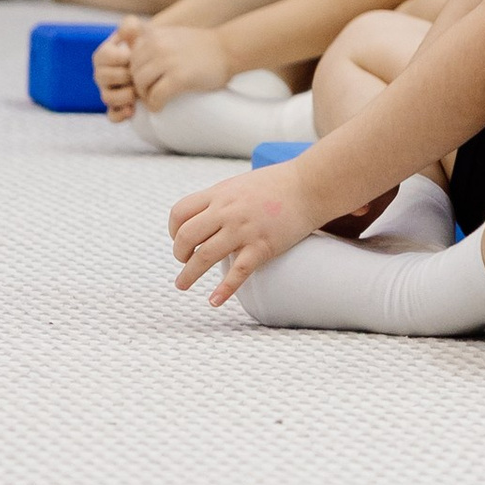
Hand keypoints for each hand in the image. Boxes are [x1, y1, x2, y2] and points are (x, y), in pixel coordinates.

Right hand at [93, 19, 143, 117]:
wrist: (158, 62)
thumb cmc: (146, 46)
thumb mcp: (140, 32)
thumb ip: (131, 25)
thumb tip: (127, 29)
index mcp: (104, 55)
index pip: (103, 56)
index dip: (119, 57)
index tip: (133, 55)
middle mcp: (102, 74)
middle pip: (103, 78)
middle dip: (123, 76)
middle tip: (139, 74)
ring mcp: (108, 91)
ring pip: (107, 98)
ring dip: (123, 95)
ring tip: (138, 92)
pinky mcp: (117, 107)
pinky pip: (112, 116)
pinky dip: (120, 115)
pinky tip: (133, 110)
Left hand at [128, 22, 232, 111]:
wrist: (229, 49)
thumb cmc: (202, 46)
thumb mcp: (172, 35)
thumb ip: (152, 43)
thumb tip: (128, 60)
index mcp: (154, 34)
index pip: (129, 58)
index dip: (134, 71)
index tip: (145, 79)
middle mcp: (158, 45)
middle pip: (132, 73)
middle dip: (139, 86)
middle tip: (149, 93)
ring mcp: (168, 61)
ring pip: (141, 85)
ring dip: (146, 96)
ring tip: (155, 99)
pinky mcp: (179, 78)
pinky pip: (155, 97)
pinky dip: (155, 105)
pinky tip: (161, 106)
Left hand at [170, 161, 315, 307]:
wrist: (311, 185)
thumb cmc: (279, 183)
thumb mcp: (241, 184)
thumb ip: (222, 198)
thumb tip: (208, 215)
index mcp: (220, 194)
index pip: (180, 213)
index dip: (174, 230)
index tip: (179, 240)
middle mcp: (227, 211)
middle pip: (187, 236)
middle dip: (179, 254)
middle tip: (184, 262)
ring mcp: (243, 229)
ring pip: (205, 256)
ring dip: (188, 274)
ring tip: (182, 285)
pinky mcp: (262, 246)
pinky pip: (237, 272)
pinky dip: (223, 290)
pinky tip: (214, 301)